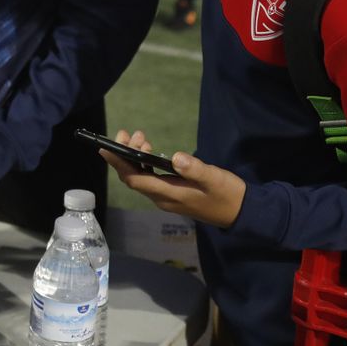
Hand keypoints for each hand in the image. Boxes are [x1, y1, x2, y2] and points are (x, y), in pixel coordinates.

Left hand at [101, 130, 245, 227]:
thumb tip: (175, 157)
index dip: (117, 163)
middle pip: (133, 177)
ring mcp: (167, 197)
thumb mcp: (213, 178)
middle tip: (130, 133)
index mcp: (168, 194)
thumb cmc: (227, 194)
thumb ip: (194, 168)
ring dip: (135, 157)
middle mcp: (162, 198)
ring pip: (141, 177)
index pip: (134, 178)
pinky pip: (151, 178)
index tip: (105, 147)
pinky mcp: (173, 194)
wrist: (241, 212)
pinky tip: (150, 150)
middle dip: (124, 155)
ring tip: (141, 136)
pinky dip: (145, 163)